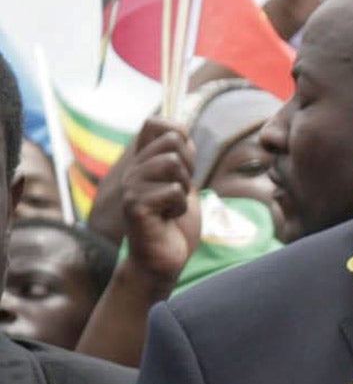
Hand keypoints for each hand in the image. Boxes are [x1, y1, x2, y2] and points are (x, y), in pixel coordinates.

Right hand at [115, 118, 201, 290]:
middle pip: (173, 141)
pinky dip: (180, 208)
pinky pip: (173, 191)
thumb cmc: (175, 224)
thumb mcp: (183, 184)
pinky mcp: (135, 205)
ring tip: (172, 206)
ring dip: (184, 189)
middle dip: (189, 168)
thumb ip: (181, 158)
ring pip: (172, 164)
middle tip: (179, 192)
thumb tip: (180, 127)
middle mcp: (133, 170)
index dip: (179, 137)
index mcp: (143, 162)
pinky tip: (168, 219)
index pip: (155, 123)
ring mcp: (131, 186)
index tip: (183, 164)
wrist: (164, 260)